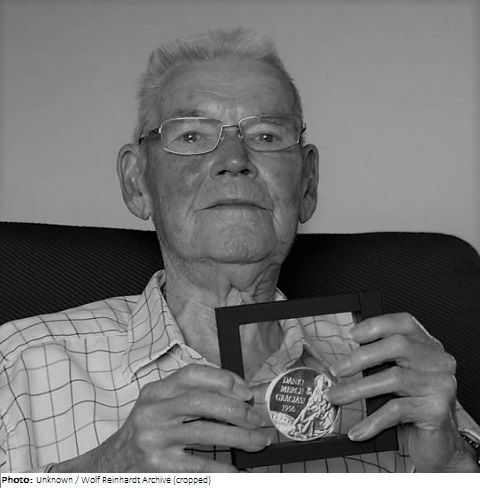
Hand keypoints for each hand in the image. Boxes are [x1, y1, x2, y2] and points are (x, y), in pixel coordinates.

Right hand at [51, 364, 269, 471]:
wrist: (110, 466)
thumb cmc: (145, 431)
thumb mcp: (160, 406)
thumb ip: (191, 397)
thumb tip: (239, 395)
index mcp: (155, 391)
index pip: (193, 375)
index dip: (223, 379)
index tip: (246, 391)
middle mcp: (152, 412)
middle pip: (201, 401)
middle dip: (236, 410)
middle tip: (256, 419)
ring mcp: (154, 440)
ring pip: (204, 433)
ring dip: (238, 437)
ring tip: (257, 442)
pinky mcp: (158, 467)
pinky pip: (197, 466)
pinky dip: (221, 467)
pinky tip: (236, 469)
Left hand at [326, 313, 477, 471]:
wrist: (438, 446)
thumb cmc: (412, 408)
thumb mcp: (395, 379)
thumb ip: (380, 363)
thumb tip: (345, 359)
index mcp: (427, 347)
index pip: (404, 323)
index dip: (376, 325)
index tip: (351, 335)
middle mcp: (438, 361)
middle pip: (398, 345)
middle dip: (361, 357)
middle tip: (337, 370)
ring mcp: (441, 385)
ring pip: (394, 378)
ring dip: (358, 389)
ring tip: (336, 397)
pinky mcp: (437, 410)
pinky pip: (397, 410)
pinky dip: (372, 421)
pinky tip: (358, 430)